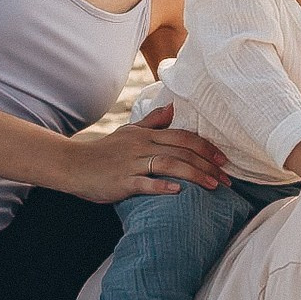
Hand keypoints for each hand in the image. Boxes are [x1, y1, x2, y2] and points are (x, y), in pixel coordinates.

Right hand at [66, 103, 225, 201]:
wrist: (73, 165)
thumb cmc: (104, 151)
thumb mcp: (128, 132)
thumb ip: (152, 121)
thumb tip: (174, 107)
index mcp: (146, 135)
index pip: (183, 137)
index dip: (206, 147)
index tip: (224, 159)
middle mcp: (141, 146)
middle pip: (181, 151)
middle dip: (207, 164)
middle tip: (227, 178)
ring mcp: (131, 164)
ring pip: (168, 165)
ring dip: (194, 175)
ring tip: (213, 186)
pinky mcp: (121, 182)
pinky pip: (144, 183)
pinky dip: (161, 186)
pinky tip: (178, 192)